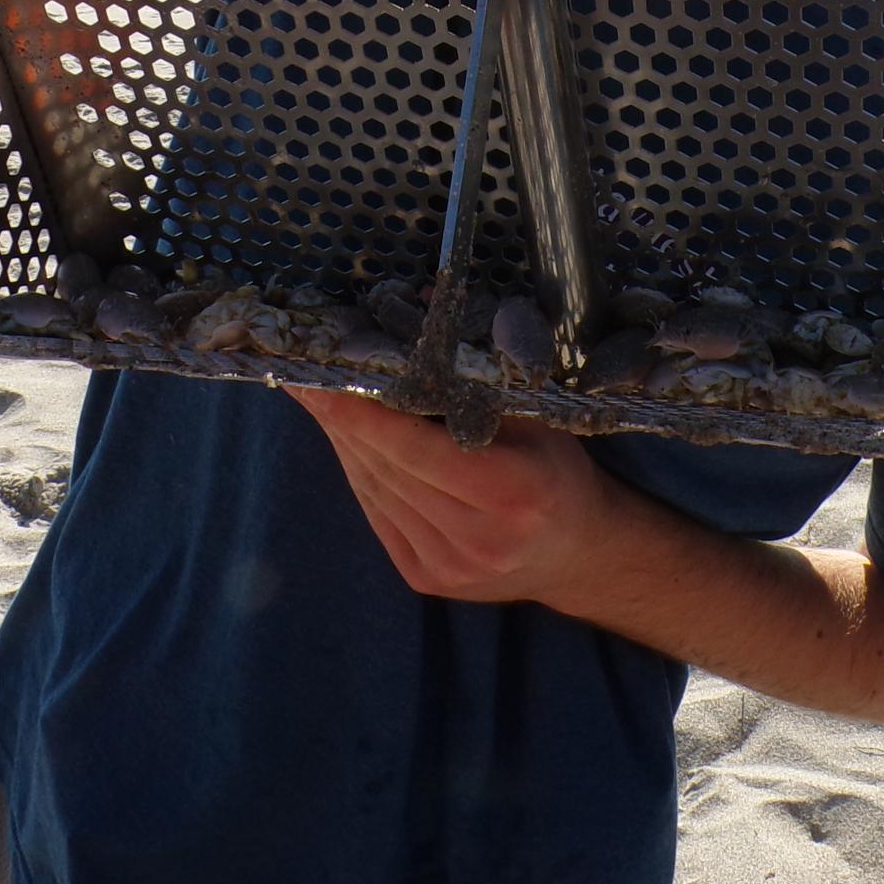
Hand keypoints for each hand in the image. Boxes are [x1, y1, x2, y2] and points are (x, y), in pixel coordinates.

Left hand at [290, 388, 614, 604]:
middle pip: (388, 469)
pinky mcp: (425, 578)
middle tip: (306, 378)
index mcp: (513, 492)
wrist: (576, 554)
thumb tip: (422, 306)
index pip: (417, 450)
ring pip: (374, 491)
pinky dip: (360, 473)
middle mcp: (479, 538)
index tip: (324, 382)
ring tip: (319, 401)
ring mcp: (448, 565)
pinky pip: (377, 513)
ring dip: (344, 444)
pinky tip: (348, 440)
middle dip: (343, 421)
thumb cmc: (557, 471)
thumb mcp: (536, 418)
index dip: (365, 416)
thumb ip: (477, 376)